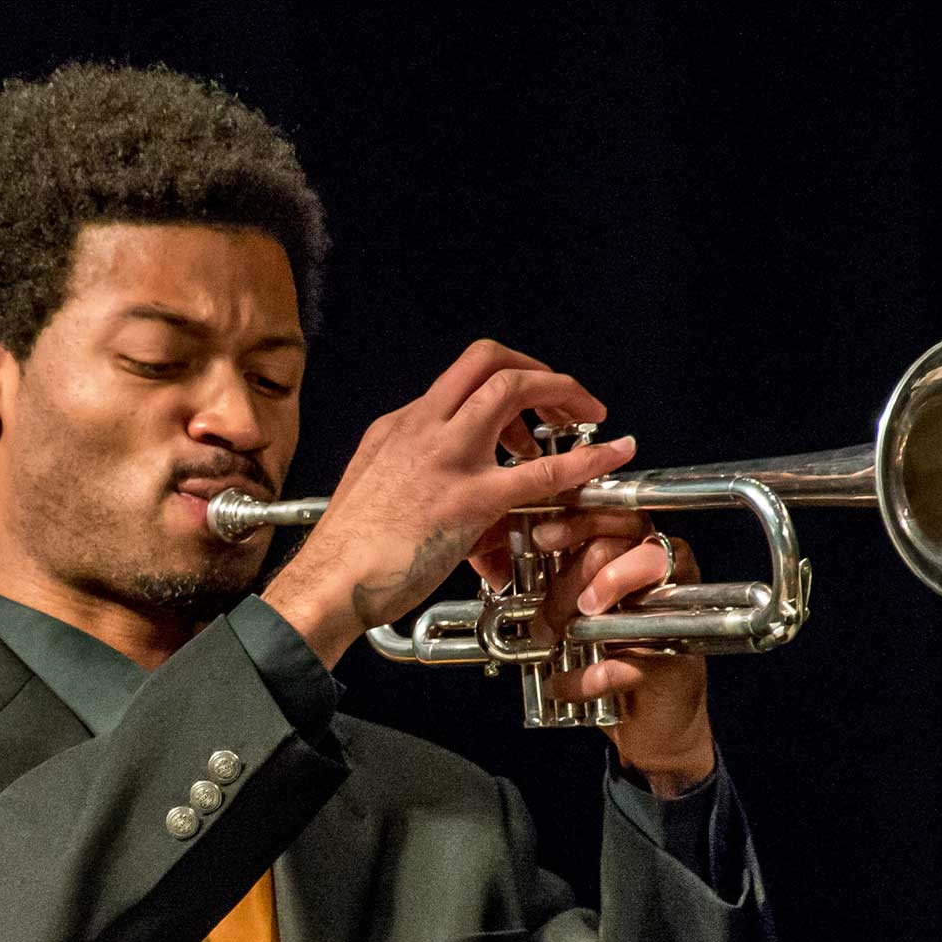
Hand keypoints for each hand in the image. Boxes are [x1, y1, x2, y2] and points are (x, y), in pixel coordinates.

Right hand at [262, 339, 635, 668]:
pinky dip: (585, 457)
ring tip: (586, 421)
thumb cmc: (349, 549)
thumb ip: (414, 474)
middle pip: (488, 360)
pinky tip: (613, 453)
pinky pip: (540, 471)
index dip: (505, 378)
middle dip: (537, 371)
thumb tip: (449, 488)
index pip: (461, 377)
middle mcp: (422, 427)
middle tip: (566, 401)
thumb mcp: (375, 487)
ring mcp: (446, 458)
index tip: (527, 406)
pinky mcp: (467, 500)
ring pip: (510, 390)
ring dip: (559, 393)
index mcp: (401, 425)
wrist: (329, 580)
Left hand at [532, 511, 715, 797]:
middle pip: (628, 540)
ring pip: (649, 572)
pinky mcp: (680, 658)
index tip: (541, 537)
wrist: (648, 726)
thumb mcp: (573, 615)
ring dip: (602, 591)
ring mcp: (677, 613)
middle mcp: (666, 576)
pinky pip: (632, 655)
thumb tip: (509, 560)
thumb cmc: (608, 661)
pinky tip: (563, 685)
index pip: (617, 515)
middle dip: (579, 571)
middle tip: (551, 608)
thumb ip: (556, 583)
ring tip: (570, 629)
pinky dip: (589, 676)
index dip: (579, 520)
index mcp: (639, 556)